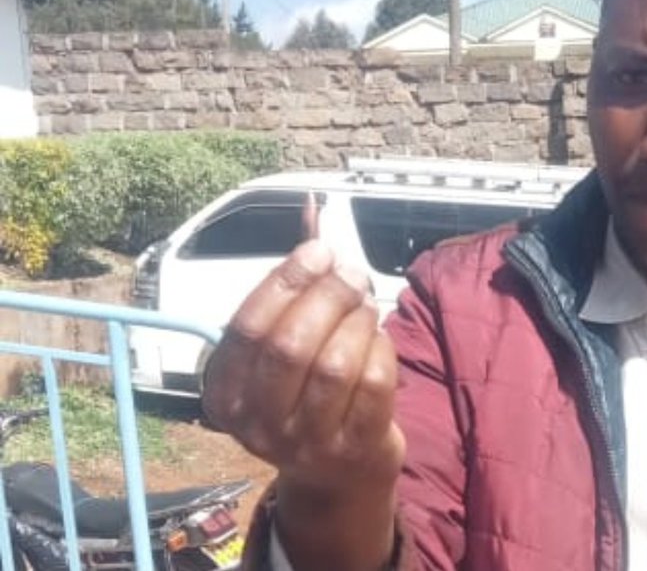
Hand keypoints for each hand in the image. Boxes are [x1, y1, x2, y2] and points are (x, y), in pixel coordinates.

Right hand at [201, 193, 404, 568]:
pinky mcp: (355, 448)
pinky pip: (373, 384)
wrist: (336, 475)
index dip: (286, 281)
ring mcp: (308, 442)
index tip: (317, 253)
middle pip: (290, 345)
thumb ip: (295, 283)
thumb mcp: (281, 348)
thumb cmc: (304, 395)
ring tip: (364, 304)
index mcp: (226, 393)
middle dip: (326, 296)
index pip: (248, 328)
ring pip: (335, 364)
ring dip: (356, 320)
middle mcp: (258, 424)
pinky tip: (377, 337)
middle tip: (350, 274)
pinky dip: (380, 348)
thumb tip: (314, 212)